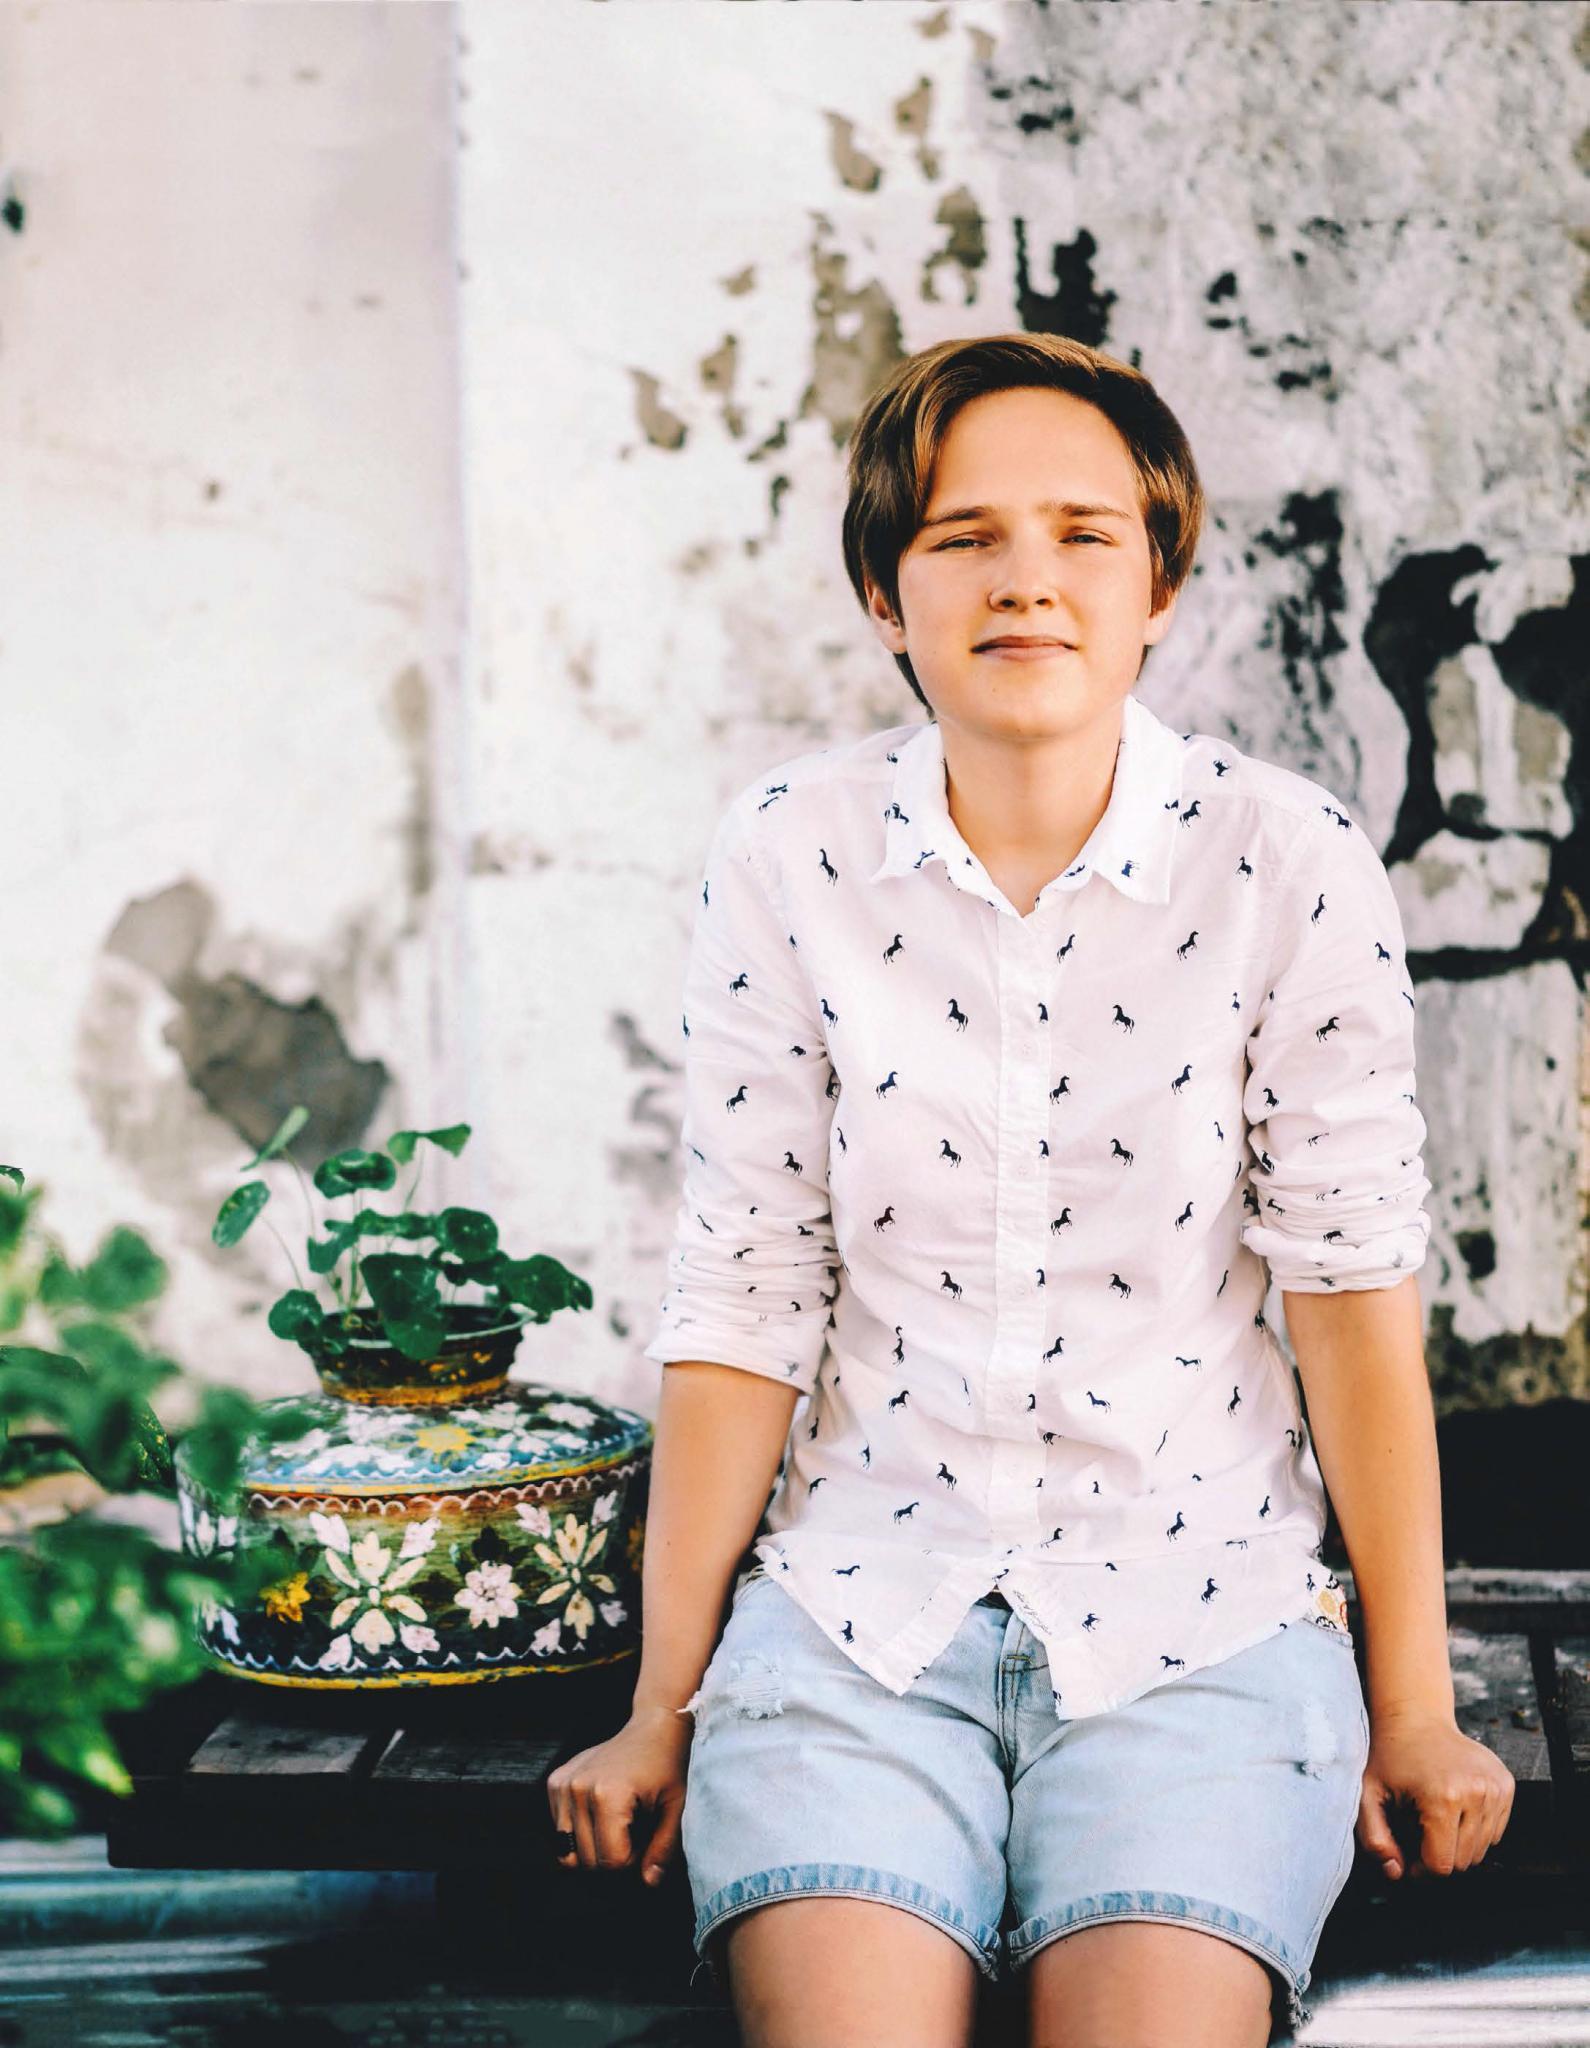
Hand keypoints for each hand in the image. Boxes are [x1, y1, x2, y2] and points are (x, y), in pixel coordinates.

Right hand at [545, 1702, 694, 1887]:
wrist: (652, 1726)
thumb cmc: (668, 1765)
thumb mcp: (676, 1807)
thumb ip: (664, 1848)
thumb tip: (649, 1882)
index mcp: (608, 1794)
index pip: (611, 1862)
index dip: (633, 1862)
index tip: (647, 1840)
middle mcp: (578, 1788)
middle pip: (589, 1861)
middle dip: (615, 1859)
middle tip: (636, 1833)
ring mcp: (563, 1784)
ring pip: (569, 1853)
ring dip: (595, 1849)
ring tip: (619, 1825)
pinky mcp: (555, 1782)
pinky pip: (560, 1833)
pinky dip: (579, 1835)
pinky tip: (602, 1815)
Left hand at [1357, 1706, 1514, 1881]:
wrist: (1416, 1718)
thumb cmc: (1390, 1757)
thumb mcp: (1368, 1795)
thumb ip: (1374, 1839)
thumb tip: (1395, 1872)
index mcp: (1443, 1797)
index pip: (1442, 1865)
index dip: (1420, 1866)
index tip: (1406, 1848)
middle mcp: (1476, 1792)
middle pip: (1463, 1861)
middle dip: (1438, 1853)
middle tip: (1418, 1829)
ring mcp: (1496, 1788)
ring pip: (1482, 1850)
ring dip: (1457, 1842)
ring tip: (1434, 1815)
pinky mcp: (1506, 1785)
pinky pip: (1495, 1832)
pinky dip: (1474, 1828)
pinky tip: (1454, 1806)